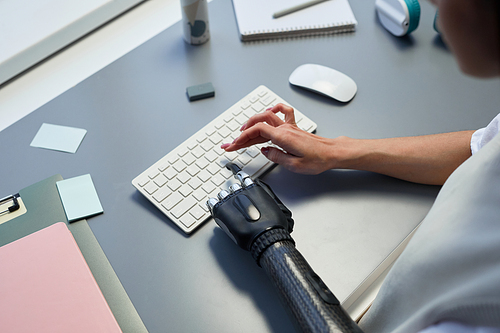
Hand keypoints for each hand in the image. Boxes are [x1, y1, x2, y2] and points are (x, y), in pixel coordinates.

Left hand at [207, 163, 293, 250]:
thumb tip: (258, 184)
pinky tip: (213, 204)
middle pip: (232, 188)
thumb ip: (265, 192)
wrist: (266, 238)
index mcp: (253, 188)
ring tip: (231, 211)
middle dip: (235, 195)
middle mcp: (240, 191)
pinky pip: (212, 202)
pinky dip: (213, 203)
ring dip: (226, 201)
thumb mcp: (276, 204)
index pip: (241, 176)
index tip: (230, 167)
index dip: (235, 171)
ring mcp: (230, 200)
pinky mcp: (221, 210)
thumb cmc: (274, 225)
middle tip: (239, 206)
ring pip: (223, 195)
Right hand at [221, 104, 339, 174]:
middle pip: (258, 126)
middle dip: (241, 134)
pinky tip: (266, 112)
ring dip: (251, 124)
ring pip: (266, 119)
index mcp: (283, 137)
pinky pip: (282, 113)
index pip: (257, 131)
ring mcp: (289, 127)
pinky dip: (272, 110)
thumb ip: (277, 157)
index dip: (243, 137)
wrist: (332, 153)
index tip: (234, 145)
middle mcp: (285, 129)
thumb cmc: (317, 159)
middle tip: (231, 144)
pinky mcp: (293, 128)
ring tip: (240, 132)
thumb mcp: (295, 164)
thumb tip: (264, 151)